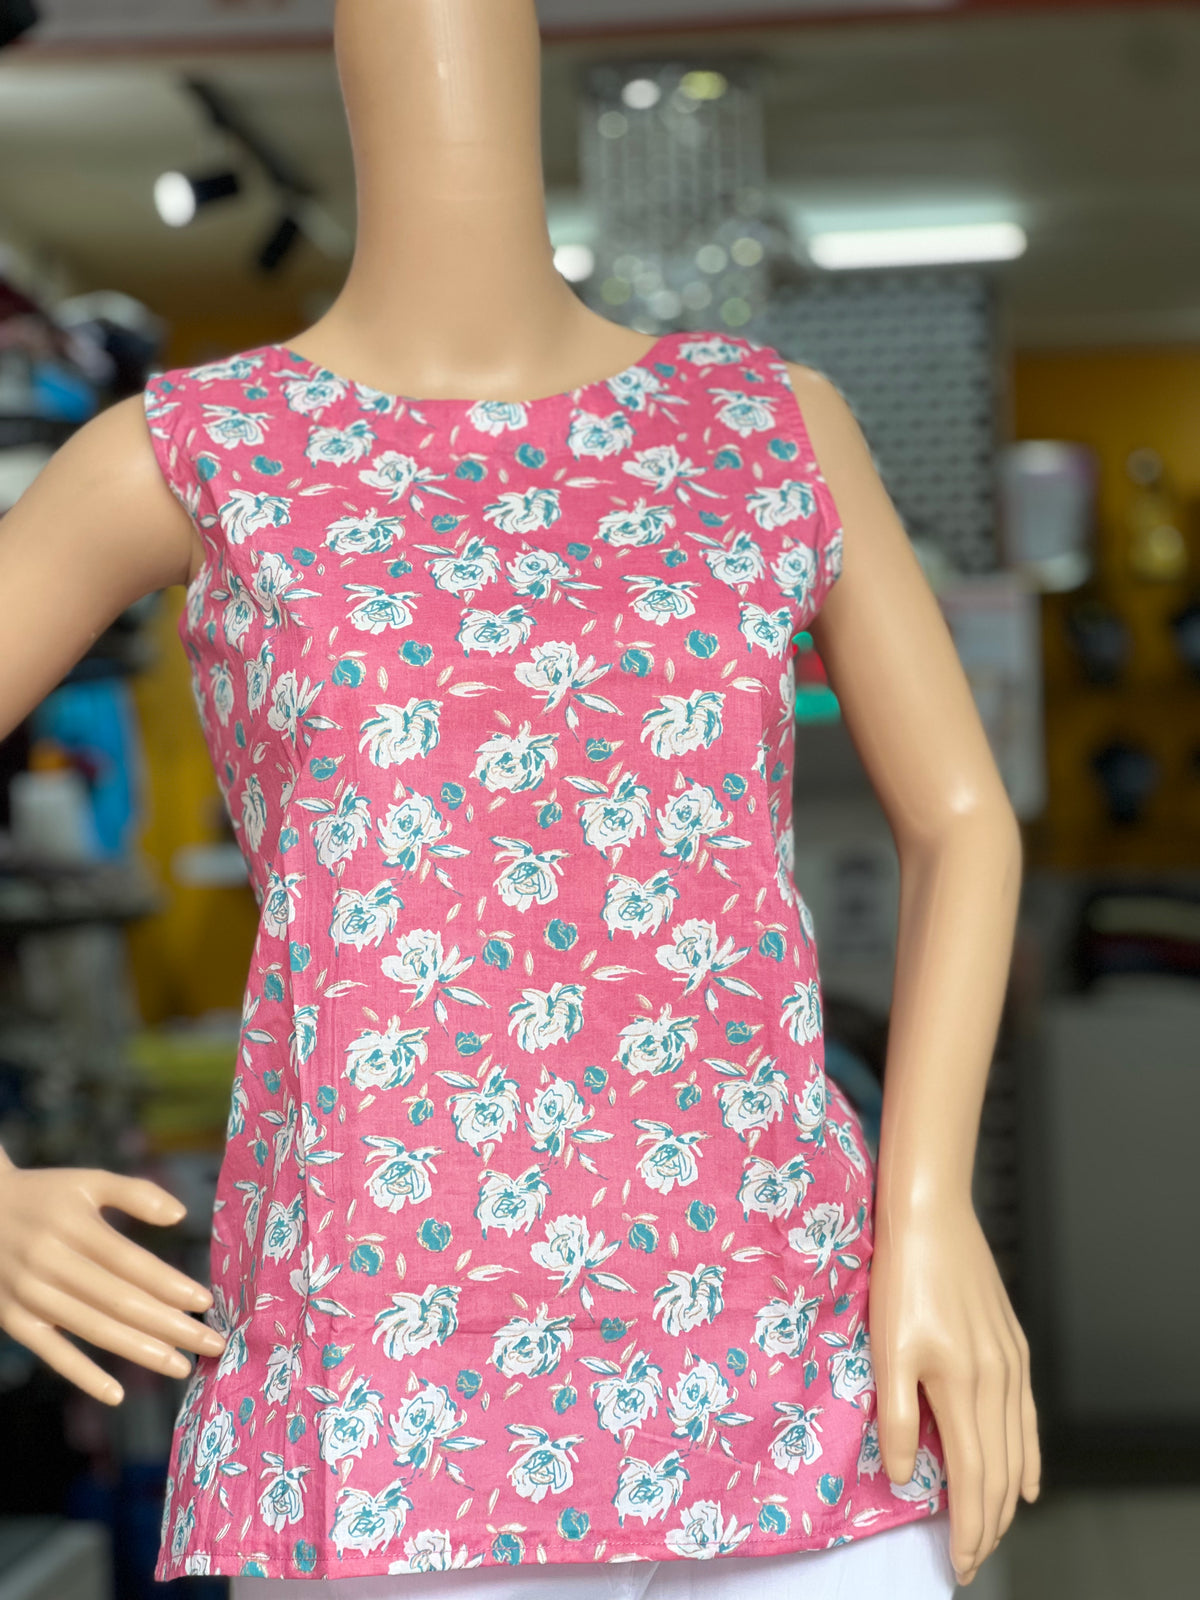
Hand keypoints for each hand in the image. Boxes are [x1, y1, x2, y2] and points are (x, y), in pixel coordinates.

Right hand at [0, 1162, 225, 1403]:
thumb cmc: (45, 1196)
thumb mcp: (87, 1182)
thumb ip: (135, 1193)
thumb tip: (181, 1214)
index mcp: (72, 1225)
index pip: (130, 1262)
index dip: (169, 1284)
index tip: (205, 1301)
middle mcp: (49, 1261)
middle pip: (120, 1301)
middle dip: (171, 1325)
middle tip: (212, 1343)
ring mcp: (28, 1295)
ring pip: (94, 1329)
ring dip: (141, 1351)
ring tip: (181, 1366)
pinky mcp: (13, 1320)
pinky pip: (51, 1354)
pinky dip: (82, 1375)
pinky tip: (117, 1393)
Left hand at [869, 1197, 1039, 1586]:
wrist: (931, 1214)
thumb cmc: (900, 1276)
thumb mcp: (887, 1350)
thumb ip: (899, 1417)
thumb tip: (908, 1476)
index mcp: (964, 1387)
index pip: (974, 1479)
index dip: (970, 1527)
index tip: (961, 1563)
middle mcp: (997, 1381)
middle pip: (1002, 1473)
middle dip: (990, 1524)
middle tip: (974, 1560)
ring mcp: (1010, 1363)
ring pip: (1018, 1449)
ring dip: (1008, 1497)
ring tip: (994, 1531)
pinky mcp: (1012, 1344)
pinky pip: (1027, 1416)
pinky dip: (1028, 1455)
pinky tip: (1028, 1478)